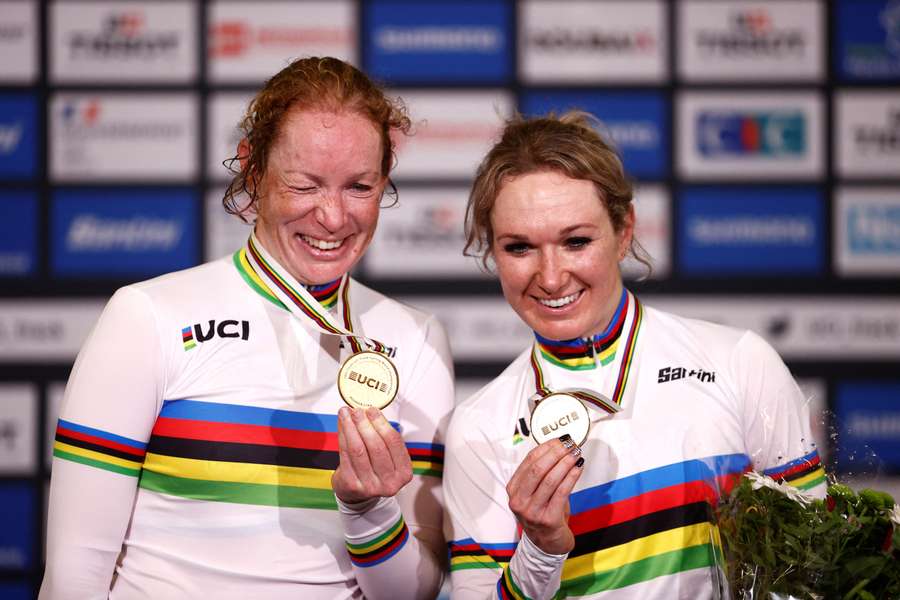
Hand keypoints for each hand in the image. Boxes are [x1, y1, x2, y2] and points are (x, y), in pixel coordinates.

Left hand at [332, 406, 412, 503]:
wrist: (358, 494)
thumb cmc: (375, 470)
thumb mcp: (388, 457)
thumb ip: (382, 436)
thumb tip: (367, 411)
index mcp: (404, 472)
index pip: (394, 442)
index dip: (382, 423)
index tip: (372, 410)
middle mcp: (390, 482)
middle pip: (376, 446)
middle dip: (365, 424)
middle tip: (357, 411)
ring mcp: (371, 486)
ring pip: (358, 450)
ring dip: (351, 428)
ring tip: (346, 414)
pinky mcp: (352, 485)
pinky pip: (346, 455)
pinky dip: (343, 436)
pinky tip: (342, 426)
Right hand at [506, 435, 583, 554]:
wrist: (547, 544)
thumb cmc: (543, 513)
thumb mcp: (535, 493)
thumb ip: (541, 473)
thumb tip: (559, 447)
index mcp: (513, 489)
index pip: (528, 461)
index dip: (546, 447)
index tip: (560, 439)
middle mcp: (519, 500)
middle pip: (537, 469)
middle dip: (556, 453)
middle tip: (570, 444)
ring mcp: (531, 511)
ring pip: (550, 479)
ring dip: (565, 463)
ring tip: (576, 454)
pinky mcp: (547, 520)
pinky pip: (561, 493)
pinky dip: (571, 477)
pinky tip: (578, 468)